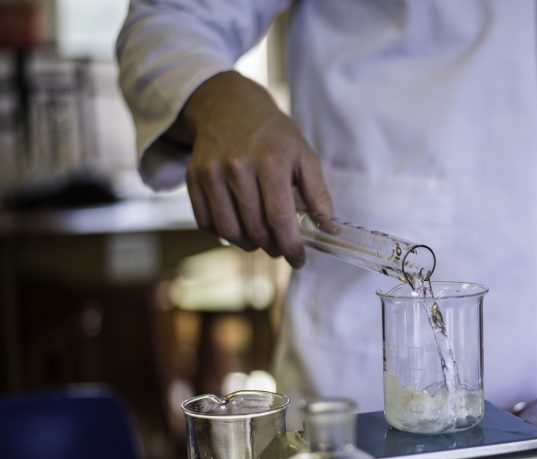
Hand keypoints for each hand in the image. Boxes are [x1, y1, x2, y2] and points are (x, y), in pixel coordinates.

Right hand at [171, 71, 331, 266]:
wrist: (230, 106)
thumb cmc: (274, 136)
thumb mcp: (304, 156)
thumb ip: (319, 194)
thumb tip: (330, 231)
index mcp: (270, 161)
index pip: (280, 219)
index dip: (291, 247)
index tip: (299, 260)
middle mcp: (237, 166)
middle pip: (255, 229)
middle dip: (273, 247)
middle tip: (281, 247)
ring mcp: (211, 172)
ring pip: (229, 231)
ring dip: (249, 244)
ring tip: (261, 239)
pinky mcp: (192, 177)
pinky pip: (206, 222)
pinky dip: (224, 233)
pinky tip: (239, 226)